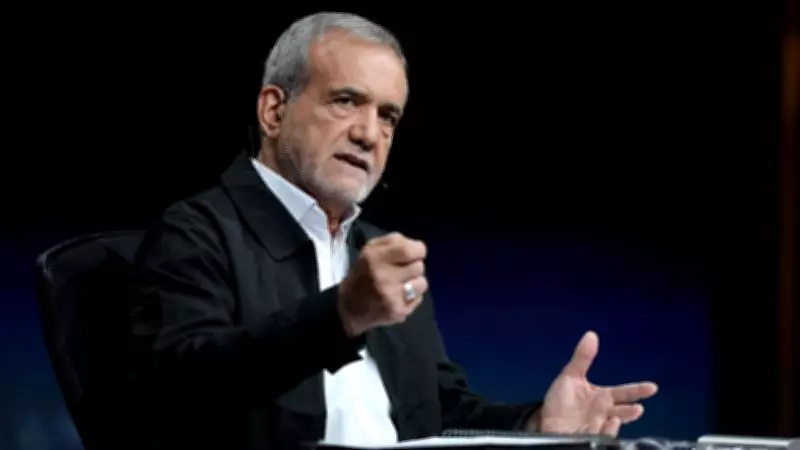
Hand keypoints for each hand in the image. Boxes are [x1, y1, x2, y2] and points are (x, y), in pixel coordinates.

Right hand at [338, 232, 427, 336]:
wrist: (350, 307)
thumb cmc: (365, 272)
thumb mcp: (371, 248)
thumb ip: (395, 241)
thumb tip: (417, 246)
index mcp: (374, 258)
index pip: (409, 250)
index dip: (418, 250)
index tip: (414, 253)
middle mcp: (383, 277)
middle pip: (419, 266)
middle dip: (413, 267)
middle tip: (401, 271)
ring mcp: (391, 297)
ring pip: (422, 283)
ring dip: (415, 282)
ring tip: (401, 284)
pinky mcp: (397, 312)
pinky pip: (419, 298)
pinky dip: (412, 297)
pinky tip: (398, 297)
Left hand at [530, 331, 657, 436]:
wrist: (547, 424)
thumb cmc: (560, 402)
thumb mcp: (570, 377)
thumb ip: (582, 358)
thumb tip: (591, 335)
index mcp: (602, 397)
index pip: (623, 393)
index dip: (638, 390)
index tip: (652, 387)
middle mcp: (603, 412)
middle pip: (623, 411)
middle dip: (631, 411)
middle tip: (638, 408)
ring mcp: (598, 426)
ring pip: (613, 425)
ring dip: (617, 421)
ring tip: (617, 418)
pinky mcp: (589, 437)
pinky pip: (601, 436)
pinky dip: (606, 432)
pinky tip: (606, 425)